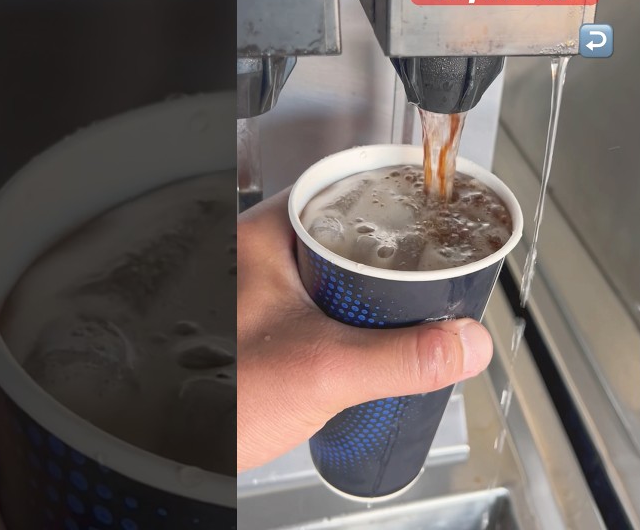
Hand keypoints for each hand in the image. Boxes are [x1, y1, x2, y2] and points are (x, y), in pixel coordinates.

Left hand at [236, 188, 494, 472]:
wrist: (176, 450)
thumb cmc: (218, 396)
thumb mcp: (324, 370)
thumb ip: (400, 358)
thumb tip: (463, 344)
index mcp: (258, 238)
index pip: (333, 189)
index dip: (383, 196)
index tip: (422, 208)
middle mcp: (250, 257)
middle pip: (335, 231)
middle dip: (382, 249)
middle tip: (422, 264)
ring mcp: (251, 293)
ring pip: (323, 271)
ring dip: (362, 287)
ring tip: (402, 303)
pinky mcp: (256, 329)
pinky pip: (311, 305)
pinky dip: (342, 315)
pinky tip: (363, 338)